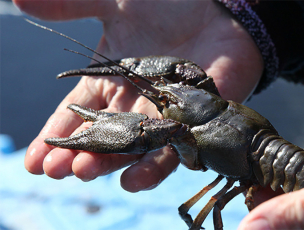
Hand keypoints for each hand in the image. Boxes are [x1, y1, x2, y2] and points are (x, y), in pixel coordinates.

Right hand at [15, 0, 262, 191]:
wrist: (218, 9)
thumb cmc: (167, 6)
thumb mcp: (114, 4)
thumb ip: (72, 5)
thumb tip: (16, 0)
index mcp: (111, 83)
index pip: (78, 115)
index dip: (56, 136)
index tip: (34, 160)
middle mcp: (135, 106)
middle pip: (104, 136)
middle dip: (80, 153)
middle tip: (58, 169)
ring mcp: (165, 117)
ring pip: (134, 149)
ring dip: (109, 163)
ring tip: (85, 173)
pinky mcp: (195, 122)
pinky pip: (174, 150)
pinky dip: (155, 166)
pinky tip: (133, 180)